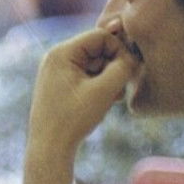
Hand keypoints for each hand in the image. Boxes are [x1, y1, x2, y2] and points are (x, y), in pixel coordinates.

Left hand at [27, 29, 136, 156]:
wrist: (50, 148)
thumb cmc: (74, 119)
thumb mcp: (104, 91)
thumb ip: (123, 68)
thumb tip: (133, 56)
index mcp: (61, 52)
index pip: (101, 36)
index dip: (120, 51)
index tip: (128, 72)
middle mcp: (56, 57)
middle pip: (97, 48)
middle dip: (112, 66)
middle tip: (119, 88)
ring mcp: (56, 71)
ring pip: (94, 63)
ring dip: (108, 77)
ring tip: (112, 98)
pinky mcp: (60, 84)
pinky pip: (86, 75)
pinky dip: (99, 85)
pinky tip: (105, 102)